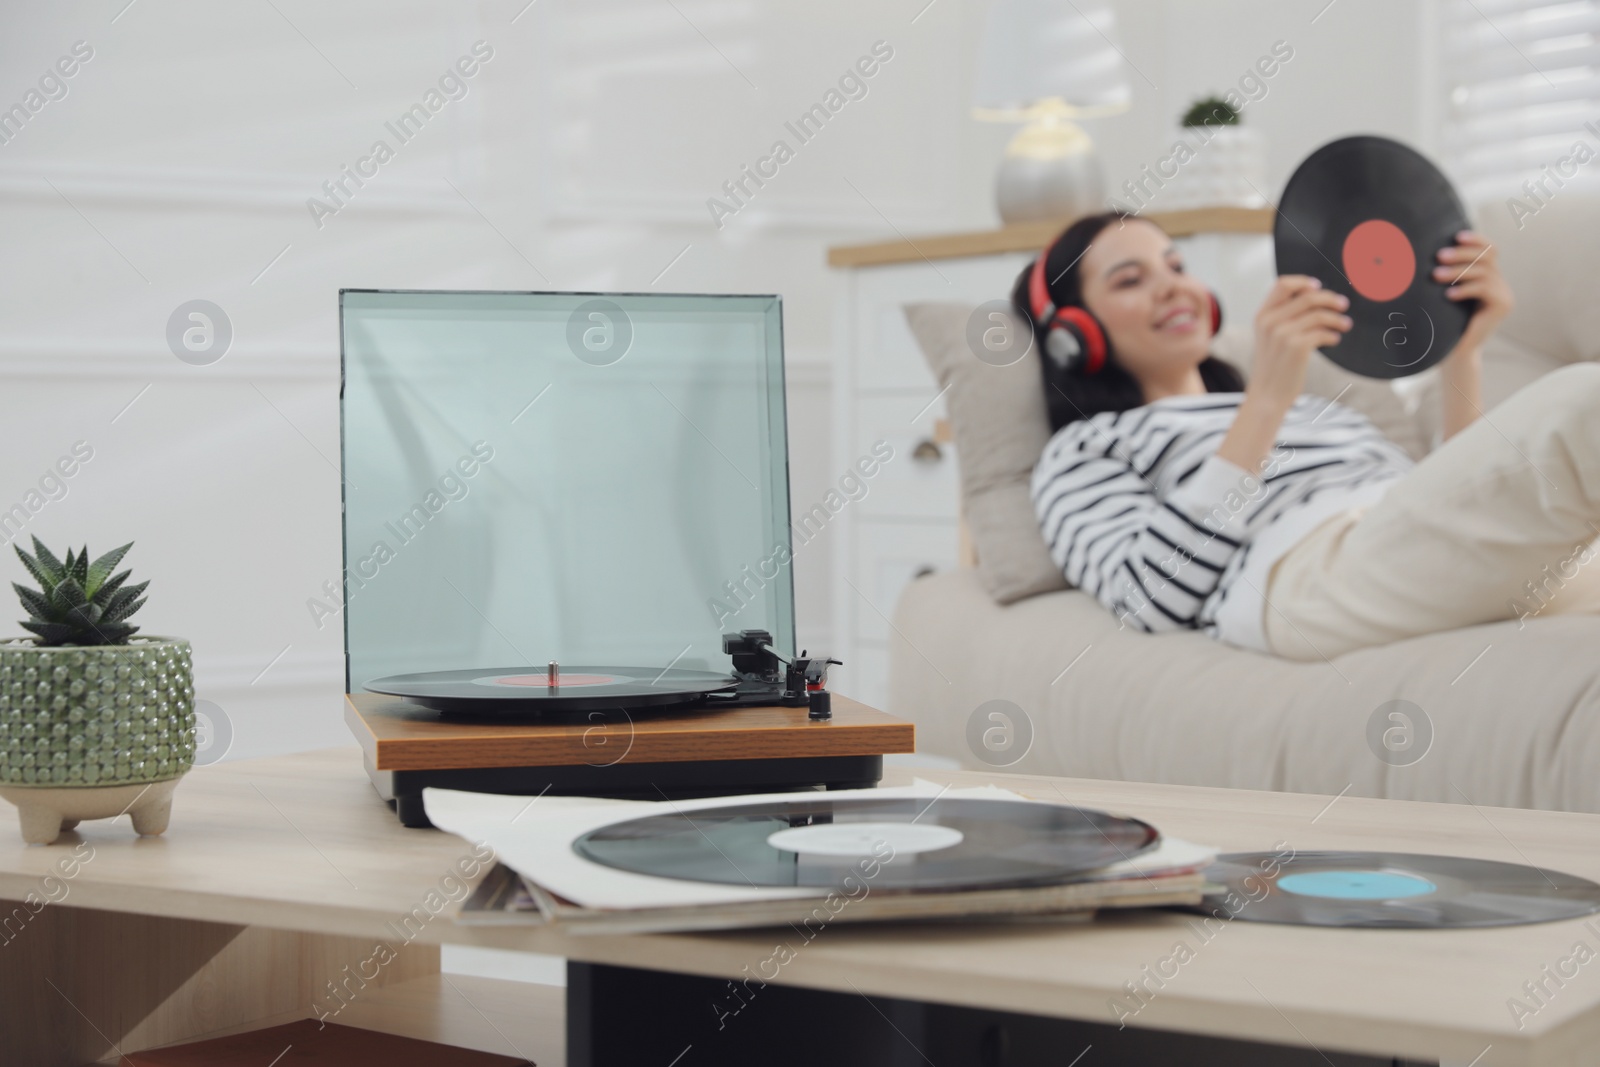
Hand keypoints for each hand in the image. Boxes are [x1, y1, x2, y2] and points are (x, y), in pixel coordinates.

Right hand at [1249, 275, 1351, 410]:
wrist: (1267, 395)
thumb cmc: (1273, 367)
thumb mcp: (1270, 337)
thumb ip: (1283, 316)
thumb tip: (1314, 297)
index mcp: (1262, 316)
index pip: (1282, 284)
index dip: (1304, 282)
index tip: (1318, 287)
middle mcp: (1270, 322)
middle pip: (1308, 296)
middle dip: (1330, 299)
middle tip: (1343, 305)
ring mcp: (1283, 334)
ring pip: (1319, 314)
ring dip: (1337, 319)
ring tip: (1345, 325)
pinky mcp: (1297, 347)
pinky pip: (1323, 332)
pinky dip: (1333, 334)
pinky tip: (1335, 339)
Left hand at [1435, 230, 1512, 356]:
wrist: (1454, 352)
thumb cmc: (1444, 321)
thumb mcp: (1447, 292)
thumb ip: (1450, 272)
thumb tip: (1434, 249)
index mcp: (1489, 276)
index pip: (1489, 250)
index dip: (1476, 240)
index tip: (1456, 236)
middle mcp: (1501, 283)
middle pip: (1487, 257)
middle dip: (1462, 254)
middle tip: (1439, 256)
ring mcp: (1505, 294)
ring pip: (1484, 272)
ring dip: (1458, 271)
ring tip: (1436, 276)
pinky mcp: (1504, 305)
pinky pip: (1485, 289)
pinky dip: (1465, 289)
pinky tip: (1448, 295)